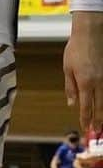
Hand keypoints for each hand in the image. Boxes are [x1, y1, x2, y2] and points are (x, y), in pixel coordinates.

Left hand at [64, 12, 102, 131]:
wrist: (90, 35)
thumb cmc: (75, 50)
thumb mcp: (67, 68)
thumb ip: (70, 87)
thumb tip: (72, 104)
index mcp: (85, 83)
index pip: (86, 106)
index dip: (85, 119)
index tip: (85, 128)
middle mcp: (98, 83)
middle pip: (99, 107)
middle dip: (97, 121)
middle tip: (96, 132)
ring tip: (101, 124)